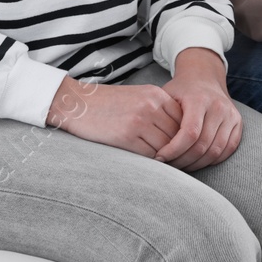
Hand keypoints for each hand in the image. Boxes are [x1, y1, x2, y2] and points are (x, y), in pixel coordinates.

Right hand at [46, 76, 181, 157]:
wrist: (78, 103)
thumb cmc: (109, 104)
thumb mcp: (139, 97)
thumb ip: (159, 110)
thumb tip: (179, 135)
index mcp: (157, 94)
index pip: (183, 120)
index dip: (184, 137)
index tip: (182, 149)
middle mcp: (151, 105)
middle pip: (177, 134)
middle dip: (178, 150)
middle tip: (175, 163)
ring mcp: (140, 120)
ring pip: (165, 146)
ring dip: (166, 159)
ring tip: (163, 167)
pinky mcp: (126, 136)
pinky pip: (149, 155)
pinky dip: (151, 163)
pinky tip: (148, 166)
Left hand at [156, 48, 243, 170]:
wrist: (205, 78)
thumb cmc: (181, 90)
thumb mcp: (167, 96)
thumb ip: (160, 117)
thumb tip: (148, 145)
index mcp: (200, 99)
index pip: (190, 133)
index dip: (174, 150)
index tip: (159, 158)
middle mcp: (219, 106)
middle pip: (202, 145)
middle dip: (183, 161)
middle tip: (168, 167)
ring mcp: (231, 115)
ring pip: (215, 151)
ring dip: (197, 164)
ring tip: (180, 166)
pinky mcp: (238, 124)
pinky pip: (227, 150)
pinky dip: (212, 160)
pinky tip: (196, 161)